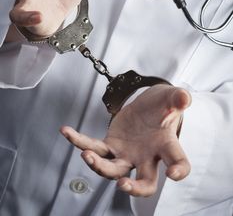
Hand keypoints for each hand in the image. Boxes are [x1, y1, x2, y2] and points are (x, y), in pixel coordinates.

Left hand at [61, 84, 191, 196]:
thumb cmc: (163, 106)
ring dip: (99, 166)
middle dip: (134, 188)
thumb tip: (184, 99)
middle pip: (145, 182)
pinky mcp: (111, 146)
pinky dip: (79, 141)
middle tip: (123, 185)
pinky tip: (66, 131)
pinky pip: (94, 147)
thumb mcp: (171, 98)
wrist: (149, 106)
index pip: (178, 161)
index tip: (174, 174)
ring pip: (113, 169)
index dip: (179, 170)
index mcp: (166, 145)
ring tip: (86, 154)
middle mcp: (147, 157)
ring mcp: (127, 154)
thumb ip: (178, 98)